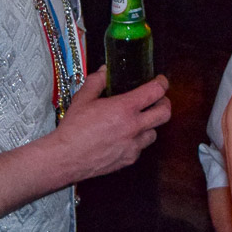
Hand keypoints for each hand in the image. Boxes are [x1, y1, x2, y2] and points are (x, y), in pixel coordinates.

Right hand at [47, 69, 169, 183]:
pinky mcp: (129, 159)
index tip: (161, 81)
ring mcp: (133, 145)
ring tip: (139, 120)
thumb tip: (104, 72)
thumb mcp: (82, 99)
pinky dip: (137, 141)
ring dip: (150, 124)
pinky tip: (125, 137)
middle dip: (165, 103)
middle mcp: (133, 127)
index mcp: (124, 108)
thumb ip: (96, 82)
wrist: (66, 158)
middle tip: (158, 100)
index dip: (161, 84)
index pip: (155, 92)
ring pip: (155, 133)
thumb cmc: (73, 129)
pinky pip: (141, 148)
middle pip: (165, 113)